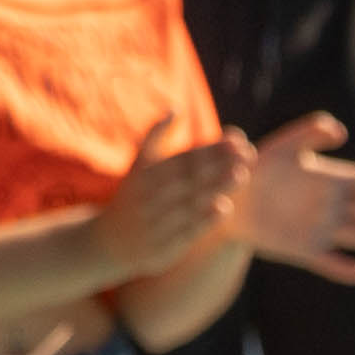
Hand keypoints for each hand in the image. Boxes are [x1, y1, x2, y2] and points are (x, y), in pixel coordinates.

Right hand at [91, 134, 249, 281]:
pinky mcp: (161, 245)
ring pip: (189, 203)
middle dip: (218, 165)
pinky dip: (204, 220)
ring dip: (216, 188)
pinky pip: (184, 231)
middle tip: (248, 155)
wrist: (106, 243)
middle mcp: (150, 196)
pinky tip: (225, 208)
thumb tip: (175, 108)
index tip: (237, 140)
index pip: (184, 158)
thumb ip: (156, 137)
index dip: (211, 149)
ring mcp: (155, 222)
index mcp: (147, 175)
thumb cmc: (133, 198)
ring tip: (241, 175)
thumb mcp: (138, 166)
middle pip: (189, 178)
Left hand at [227, 113, 354, 280]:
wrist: (229, 202)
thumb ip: (309, 133)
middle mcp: (333, 207)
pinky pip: (328, 263)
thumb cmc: (256, 170)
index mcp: (332, 180)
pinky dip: (344, 271)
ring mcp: (321, 230)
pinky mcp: (304, 251)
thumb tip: (340, 131)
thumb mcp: (282, 145)